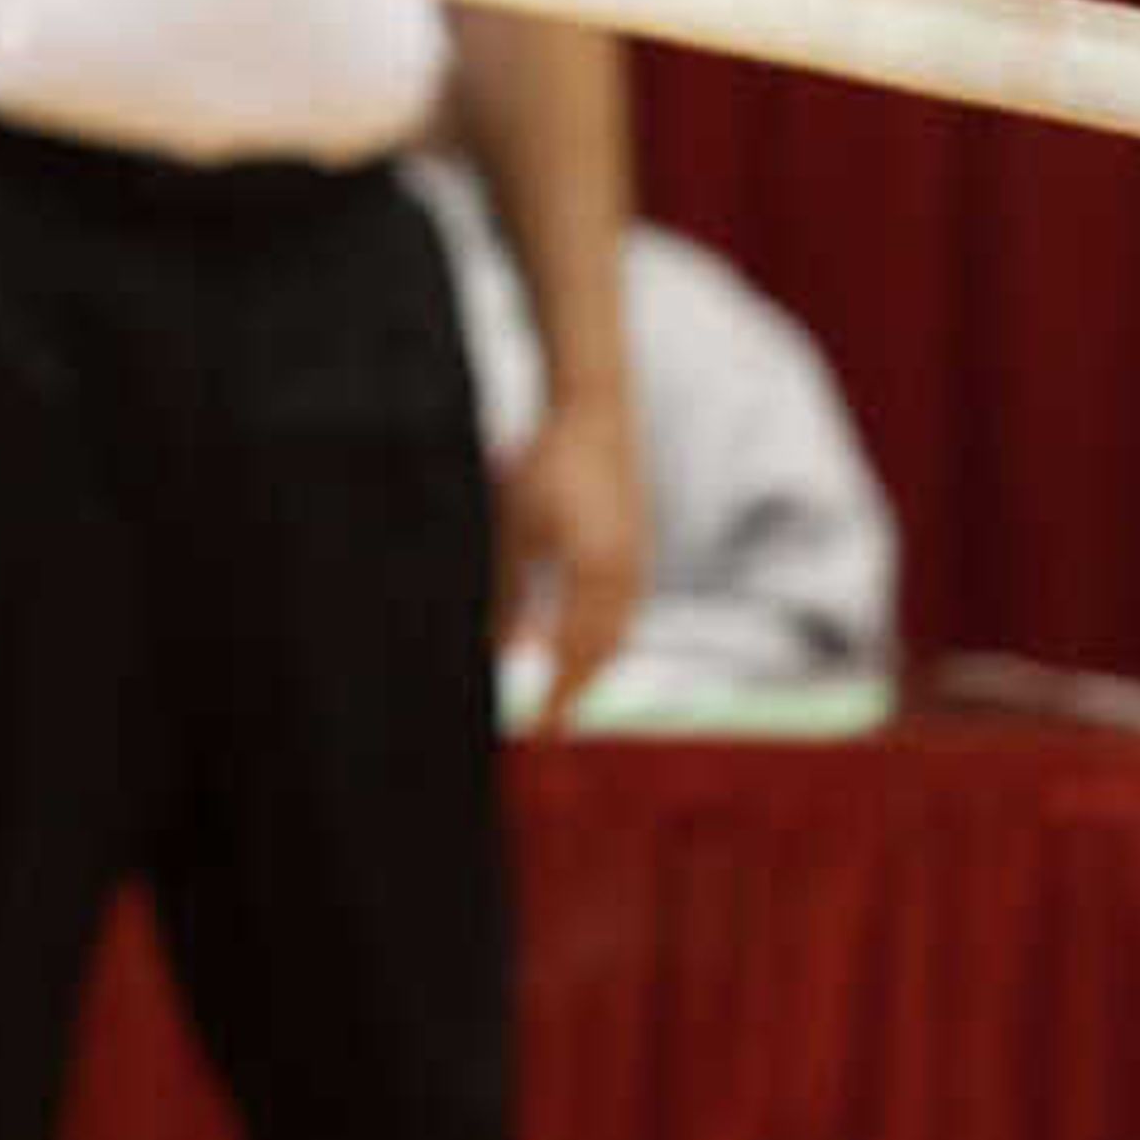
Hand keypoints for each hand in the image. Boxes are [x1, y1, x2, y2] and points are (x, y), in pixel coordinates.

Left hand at [496, 380, 647, 722]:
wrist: (596, 408)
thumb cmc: (547, 462)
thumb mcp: (516, 526)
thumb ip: (509, 591)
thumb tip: (502, 652)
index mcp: (595, 572)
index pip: (574, 655)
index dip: (556, 697)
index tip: (536, 731)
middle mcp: (625, 574)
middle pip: (601, 652)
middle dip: (574, 691)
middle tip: (548, 726)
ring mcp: (637, 561)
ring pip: (616, 634)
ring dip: (589, 667)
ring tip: (561, 694)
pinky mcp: (637, 549)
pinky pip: (622, 610)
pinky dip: (601, 637)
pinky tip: (578, 644)